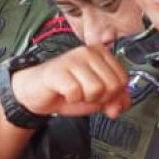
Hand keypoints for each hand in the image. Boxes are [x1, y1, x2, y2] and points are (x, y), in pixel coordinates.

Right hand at [8, 45, 130, 119]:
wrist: (36, 91)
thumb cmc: (65, 90)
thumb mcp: (95, 97)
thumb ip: (113, 100)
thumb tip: (122, 106)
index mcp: (101, 53)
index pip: (123, 79)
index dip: (113, 95)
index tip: (99, 95)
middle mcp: (88, 52)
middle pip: (112, 85)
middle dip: (99, 98)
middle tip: (84, 95)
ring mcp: (72, 59)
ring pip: (96, 89)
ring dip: (84, 99)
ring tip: (74, 93)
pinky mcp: (58, 70)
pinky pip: (76, 92)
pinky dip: (70, 99)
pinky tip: (63, 92)